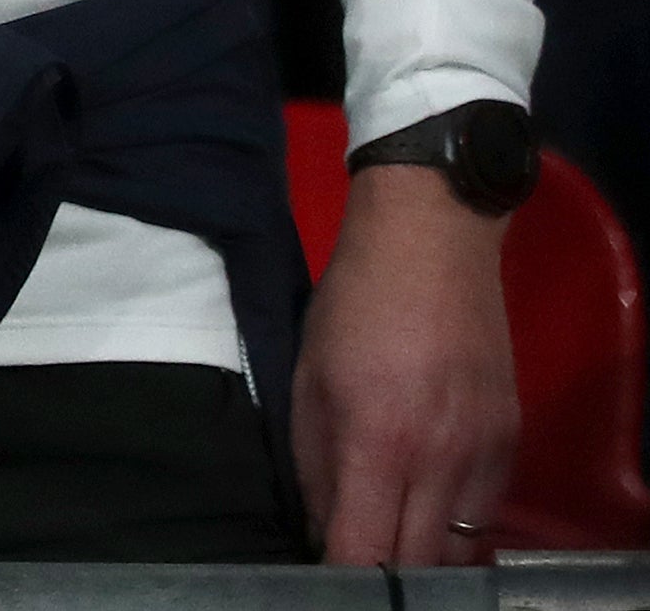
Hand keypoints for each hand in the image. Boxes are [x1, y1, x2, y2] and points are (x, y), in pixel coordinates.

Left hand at [295, 164, 518, 564]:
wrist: (432, 245)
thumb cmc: (353, 305)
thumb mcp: (308, 379)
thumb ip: (313, 462)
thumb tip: (321, 525)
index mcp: (379, 444)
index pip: (366, 550)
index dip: (342, 575)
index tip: (321, 572)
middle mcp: (441, 461)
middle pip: (421, 562)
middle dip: (385, 572)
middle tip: (355, 557)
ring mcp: (485, 454)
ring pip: (463, 548)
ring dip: (426, 555)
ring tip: (391, 538)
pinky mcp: (512, 442)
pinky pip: (487, 513)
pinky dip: (457, 525)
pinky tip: (427, 507)